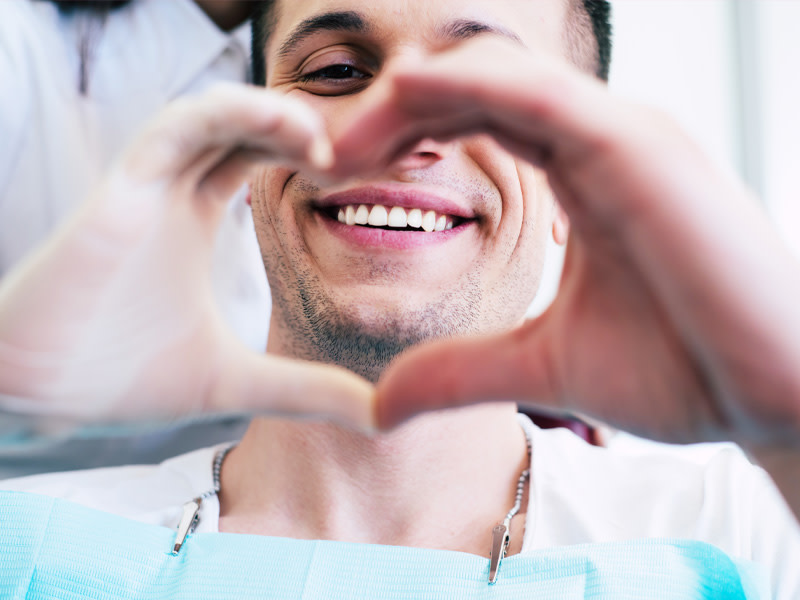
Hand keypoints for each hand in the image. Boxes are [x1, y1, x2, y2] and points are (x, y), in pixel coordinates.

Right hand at [0, 84, 373, 427]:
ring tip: (321, 142)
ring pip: (213, 115)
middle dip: (298, 126)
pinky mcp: (123, 191)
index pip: (254, 156)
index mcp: (195, 220)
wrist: (40, 403)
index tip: (355, 171)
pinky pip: (178, 129)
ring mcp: (146, 187)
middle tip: (352, 152)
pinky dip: (229, 114)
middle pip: (242, 126)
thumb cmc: (122, 385)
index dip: (303, 151)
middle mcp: (172, 193)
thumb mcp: (240, 383)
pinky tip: (284, 131)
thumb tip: (381, 416)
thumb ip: (308, 391)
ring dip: (271, 114)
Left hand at [347, 38, 799, 450]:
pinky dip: (472, 86)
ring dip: (415, 97)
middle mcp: (598, 142)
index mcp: (579, 176)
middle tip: (327, 155)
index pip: (474, 124)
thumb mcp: (540, 366)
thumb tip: (379, 404)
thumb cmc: (683, 370)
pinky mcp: (641, 147)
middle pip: (472, 93)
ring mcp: (623, 136)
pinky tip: (410, 96)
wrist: (772, 399)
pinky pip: (541, 93)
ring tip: (348, 138)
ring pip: (499, 77)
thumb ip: (459, 370)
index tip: (340, 174)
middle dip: (392, 116)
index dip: (402, 138)